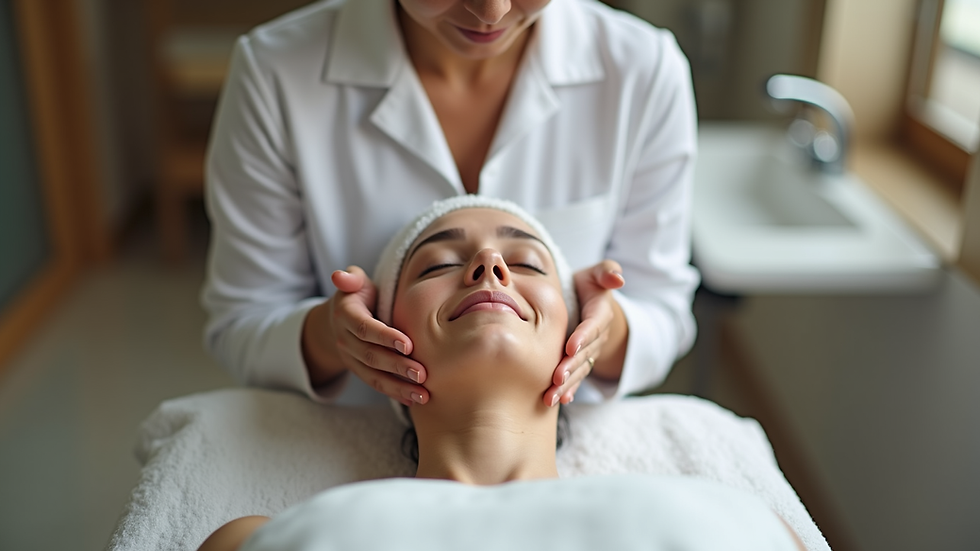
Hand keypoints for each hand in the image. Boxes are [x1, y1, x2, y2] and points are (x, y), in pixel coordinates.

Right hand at [302, 266, 428, 406]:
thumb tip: (339, 275)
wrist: (341, 319)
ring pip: (374, 375)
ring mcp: (351, 359)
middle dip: (397, 366)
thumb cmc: (359, 295)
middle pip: (371, 356)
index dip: (384, 336)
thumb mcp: (355, 282)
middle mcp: (345, 340)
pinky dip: (396, 393)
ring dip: (399, 387)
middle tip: (422, 373)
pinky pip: (376, 384)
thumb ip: (351, 277)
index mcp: (345, 315)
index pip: (364, 328)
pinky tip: (415, 399)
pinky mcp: (360, 371)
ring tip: (423, 393)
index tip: (408, 344)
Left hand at [543, 260, 626, 406]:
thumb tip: (618, 278)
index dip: (583, 337)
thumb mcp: (597, 274)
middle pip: (584, 354)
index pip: (592, 327)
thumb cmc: (588, 286)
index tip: (570, 346)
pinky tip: (560, 401)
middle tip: (557, 378)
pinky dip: (569, 390)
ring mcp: (589, 352)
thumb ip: (607, 272)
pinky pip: (576, 378)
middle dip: (571, 367)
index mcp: (599, 315)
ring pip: (578, 370)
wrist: (587, 303)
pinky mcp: (580, 362)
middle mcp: (596, 338)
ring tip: (551, 397)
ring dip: (566, 385)